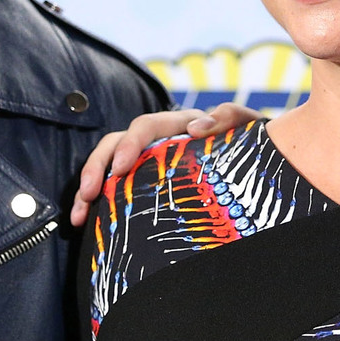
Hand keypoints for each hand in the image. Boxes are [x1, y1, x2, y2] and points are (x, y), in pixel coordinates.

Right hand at [68, 104, 261, 226]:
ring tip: (79, 213)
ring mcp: (149, 163)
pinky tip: (83, 221)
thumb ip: (230, 119)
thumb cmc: (256, 151)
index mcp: (181, 127)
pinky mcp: (144, 184)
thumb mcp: (249, 132)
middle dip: (98, 166)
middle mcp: (160, 141)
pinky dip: (95, 203)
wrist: (260, 174)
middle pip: (117, 144)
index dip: (130, 144)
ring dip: (89, 186)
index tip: (120, 169)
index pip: (146, 126)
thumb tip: (197, 126)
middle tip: (90, 193)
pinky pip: (113, 188)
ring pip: (108, 165)